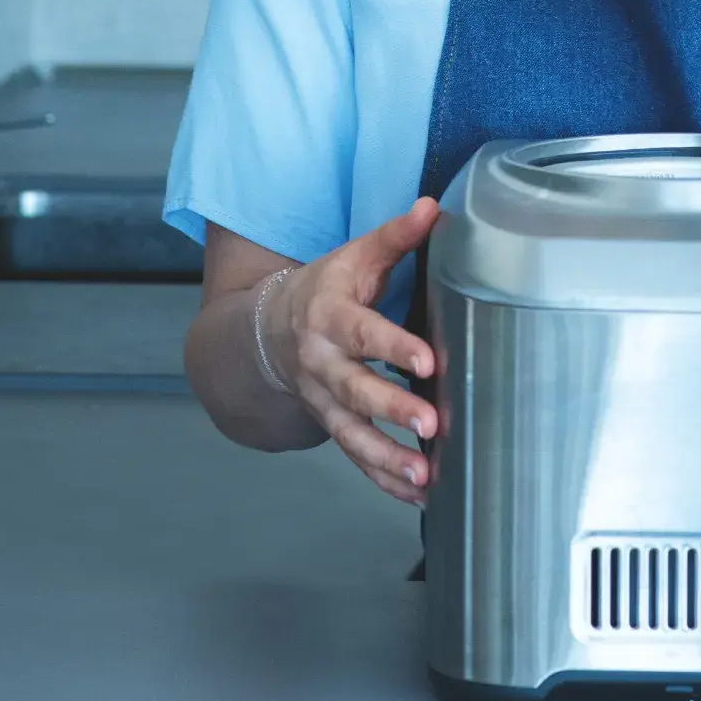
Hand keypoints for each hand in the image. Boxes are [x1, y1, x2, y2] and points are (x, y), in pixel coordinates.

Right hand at [265, 198, 440, 503]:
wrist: (267, 328)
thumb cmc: (325, 287)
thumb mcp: (355, 255)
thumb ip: (396, 235)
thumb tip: (433, 208)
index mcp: (330, 316)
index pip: (364, 332)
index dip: (394, 345)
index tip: (428, 361)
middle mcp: (321, 363)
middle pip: (356, 390)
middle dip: (392, 409)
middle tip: (431, 424)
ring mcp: (322, 399)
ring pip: (351, 434)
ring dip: (386, 458)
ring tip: (424, 474)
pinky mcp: (330, 423)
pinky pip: (354, 457)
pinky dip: (382, 478)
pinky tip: (415, 493)